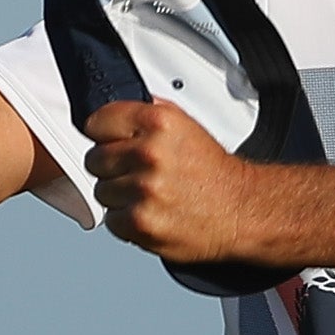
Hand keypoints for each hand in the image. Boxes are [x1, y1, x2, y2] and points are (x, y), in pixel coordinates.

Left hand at [84, 101, 259, 261]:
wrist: (240, 210)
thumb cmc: (213, 173)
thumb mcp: (186, 126)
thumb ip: (148, 113)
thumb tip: (116, 112)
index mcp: (158, 122)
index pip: (96, 122)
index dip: (105, 135)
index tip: (114, 143)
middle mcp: (149, 153)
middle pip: (94, 159)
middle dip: (112, 167)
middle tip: (137, 173)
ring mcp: (143, 189)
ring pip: (101, 191)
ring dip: (119, 196)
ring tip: (148, 195)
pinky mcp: (140, 221)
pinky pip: (111, 220)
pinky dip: (127, 221)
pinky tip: (150, 212)